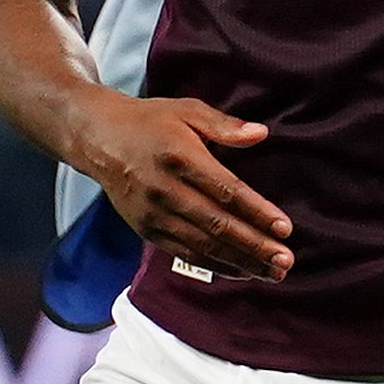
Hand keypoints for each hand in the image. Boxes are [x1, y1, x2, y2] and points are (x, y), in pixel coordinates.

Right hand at [86, 91, 291, 279]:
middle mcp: (165, 190)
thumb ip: (225, 125)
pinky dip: (213, 265)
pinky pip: (183, 253)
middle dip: (254, 247)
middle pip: (217, 225)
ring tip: (272, 273)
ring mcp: (153, 214)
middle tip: (285, 261)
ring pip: (201, 245)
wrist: (97, 139)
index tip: (285, 229)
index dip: (257, 212)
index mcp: (180, 158)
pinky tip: (240, 272)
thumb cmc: (150, 121)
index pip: (226, 192)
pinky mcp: (146, 229)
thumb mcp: (187, 110)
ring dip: (239, 262)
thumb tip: (261, 133)